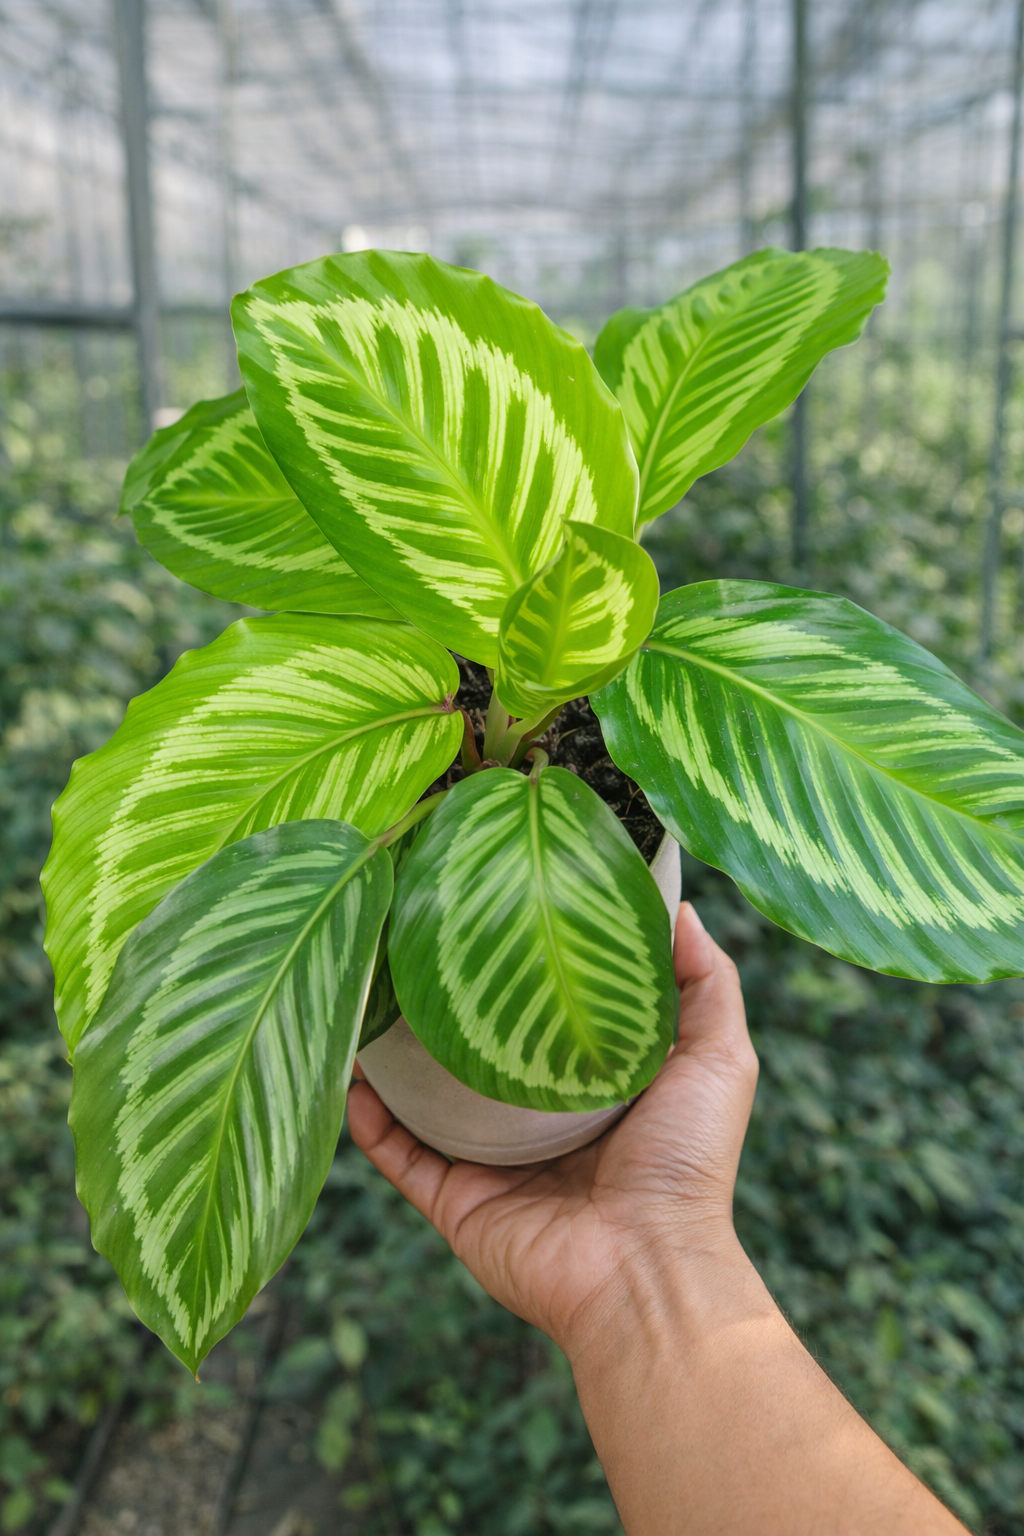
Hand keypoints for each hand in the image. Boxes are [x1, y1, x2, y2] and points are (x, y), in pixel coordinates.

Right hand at [346, 902, 757, 1354]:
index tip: (498, 910)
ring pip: (425, 1101)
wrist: (647, 1269)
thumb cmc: (687, 1161)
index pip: (549, 1016)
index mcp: (594, 1088)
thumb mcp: (718, 1056)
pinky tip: (348, 1068)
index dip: (526, 969)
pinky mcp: (456, 1201)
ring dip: (393, 1057)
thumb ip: (705, 982)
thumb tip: (680, 906)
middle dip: (450, 1006)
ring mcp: (492, 1164)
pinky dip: (368, 1117)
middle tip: (415, 942)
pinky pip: (397, 1154)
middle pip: (480, 1054)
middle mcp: (538, 1124)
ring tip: (366, 993)